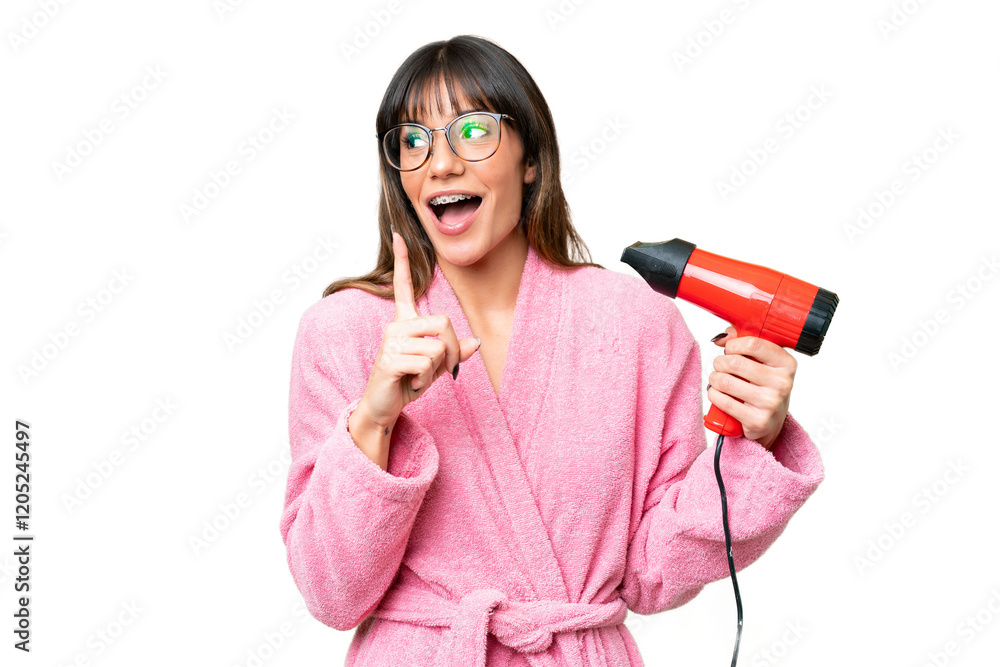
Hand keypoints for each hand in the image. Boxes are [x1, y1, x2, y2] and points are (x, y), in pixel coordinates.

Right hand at [357, 231, 481, 427]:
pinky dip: (425, 379)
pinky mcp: (390, 359)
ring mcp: (391, 341)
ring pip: (438, 347)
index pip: (402, 286)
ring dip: (436, 369)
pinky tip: (410, 383)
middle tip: (439, 369)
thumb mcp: (435, 367)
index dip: (402, 260)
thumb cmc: (407, 382)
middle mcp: (396, 326)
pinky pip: (427, 363)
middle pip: (444, 323)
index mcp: (405, 323)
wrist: (384, 407)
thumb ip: (454, 353)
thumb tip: (476, 343)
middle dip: (451, 351)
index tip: (398, 234)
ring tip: (418, 377)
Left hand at [707, 326, 796, 449]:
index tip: (729, 349)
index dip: (734, 344)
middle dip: (720, 362)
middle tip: (720, 366)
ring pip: (726, 382)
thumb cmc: (763, 387)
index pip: (754, 344)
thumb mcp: (762, 362)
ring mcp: (771, 403)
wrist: (770, 421)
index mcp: (787, 364)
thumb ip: (744, 343)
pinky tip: (717, 393)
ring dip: (714, 378)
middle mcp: (782, 383)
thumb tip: (723, 336)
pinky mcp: (758, 421)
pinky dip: (714, 395)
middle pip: (735, 363)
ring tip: (717, 380)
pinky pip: (724, 401)